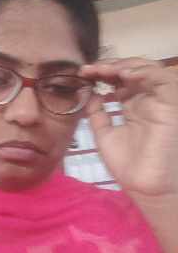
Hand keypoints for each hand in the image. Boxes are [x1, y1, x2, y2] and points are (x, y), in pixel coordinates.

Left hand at [80, 58, 177, 198]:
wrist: (144, 186)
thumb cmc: (128, 165)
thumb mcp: (104, 135)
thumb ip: (97, 114)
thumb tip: (90, 94)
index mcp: (132, 106)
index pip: (119, 81)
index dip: (101, 73)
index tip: (82, 73)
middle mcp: (146, 100)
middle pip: (132, 72)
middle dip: (110, 66)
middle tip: (90, 69)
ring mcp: (159, 101)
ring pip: (148, 70)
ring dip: (125, 65)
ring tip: (104, 69)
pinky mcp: (170, 104)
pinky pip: (162, 80)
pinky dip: (144, 72)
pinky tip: (124, 75)